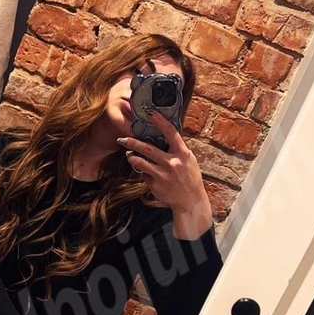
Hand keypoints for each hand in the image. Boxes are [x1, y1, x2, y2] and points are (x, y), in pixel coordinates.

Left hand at [118, 112, 212, 238]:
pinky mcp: (155, 185)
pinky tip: (146, 173)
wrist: (190, 201)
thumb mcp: (189, 160)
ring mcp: (162, 175)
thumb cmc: (190, 178)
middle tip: (123, 139)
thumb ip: (177, 149)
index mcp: (183, 154)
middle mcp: (172, 163)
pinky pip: (144, 175)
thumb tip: (164, 135)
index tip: (150, 113)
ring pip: (141, 163)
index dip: (160, 121)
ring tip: (129, 155)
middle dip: (133, 142)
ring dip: (132, 157)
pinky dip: (143, 173)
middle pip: (148, 149)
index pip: (171, 133)